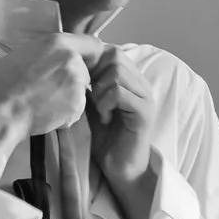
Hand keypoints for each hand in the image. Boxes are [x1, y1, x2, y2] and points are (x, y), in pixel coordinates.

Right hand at [0, 32, 90, 155]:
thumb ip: (52, 52)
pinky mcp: (76, 106)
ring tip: (43, 102)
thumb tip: (64, 56)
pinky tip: (45, 113)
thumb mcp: (27, 52)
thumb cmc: (2, 82)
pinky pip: (76, 110)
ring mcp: (76, 83)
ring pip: (81, 92)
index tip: (83, 64)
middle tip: (50, 89)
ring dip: (69, 98)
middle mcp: (72, 60)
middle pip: (86, 70)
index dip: (88, 56)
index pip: (92, 44)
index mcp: (58, 42)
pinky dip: (65, 114)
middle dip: (74, 80)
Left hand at [78, 40, 156, 189]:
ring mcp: (145, 96)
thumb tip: (73, 64)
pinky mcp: (144, 112)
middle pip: (114, 56)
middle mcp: (142, 83)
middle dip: (95, 74)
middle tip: (91, 98)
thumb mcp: (93, 104)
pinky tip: (105, 118)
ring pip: (116, 72)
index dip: (92, 62)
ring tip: (99, 110)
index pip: (112, 51)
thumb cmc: (105, 138)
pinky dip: (106, 103)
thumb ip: (89, 84)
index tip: (83, 84)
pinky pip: (119, 93)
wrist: (120, 168)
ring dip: (100, 90)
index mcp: (132, 79)